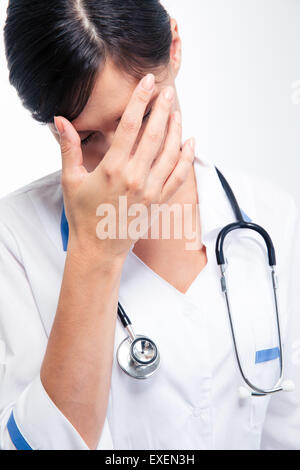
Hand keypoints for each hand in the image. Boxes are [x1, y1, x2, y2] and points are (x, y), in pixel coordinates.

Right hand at [54, 73, 194, 259]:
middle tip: (167, 91)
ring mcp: (150, 191)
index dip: (139, 101)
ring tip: (177, 112)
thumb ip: (69, 148)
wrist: (98, 248)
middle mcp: (135, 178)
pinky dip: (186, 158)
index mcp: (112, 169)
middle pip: (154, 136)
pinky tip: (189, 143)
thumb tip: (60, 120)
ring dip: (176, 130)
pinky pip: (178, 176)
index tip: (147, 84)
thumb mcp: (70, 180)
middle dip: (162, 110)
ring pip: (170, 154)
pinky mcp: (159, 202)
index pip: (129, 127)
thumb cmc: (83, 215)